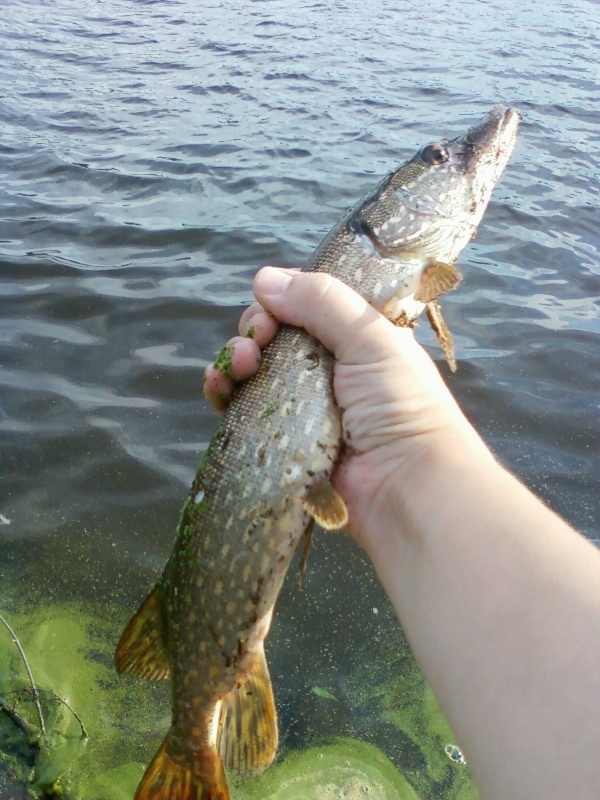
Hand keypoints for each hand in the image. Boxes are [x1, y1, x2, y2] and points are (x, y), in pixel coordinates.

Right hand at [204, 267, 476, 551]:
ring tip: (238, 364)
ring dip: (235, 359)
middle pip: (274, 338)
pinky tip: (217, 386)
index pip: (306, 308)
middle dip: (255, 331)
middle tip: (256, 342)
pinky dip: (224, 394)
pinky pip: (242, 412)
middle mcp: (328, 370)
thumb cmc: (401, 406)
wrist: (405, 486)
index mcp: (356, 340)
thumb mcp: (371, 338)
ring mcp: (302, 407)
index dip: (282, 303)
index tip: (271, 311)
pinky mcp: (281, 441)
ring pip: (253, 372)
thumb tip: (263, 279)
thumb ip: (321, 301)